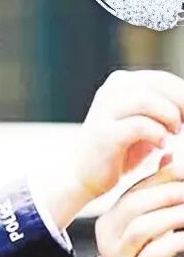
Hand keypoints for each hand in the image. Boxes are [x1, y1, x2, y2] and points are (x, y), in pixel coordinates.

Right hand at [39, 70, 183, 229]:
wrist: (83, 177)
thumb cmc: (119, 152)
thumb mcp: (144, 125)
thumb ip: (163, 111)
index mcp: (120, 84)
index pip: (162, 79)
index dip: (183, 94)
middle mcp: (110, 92)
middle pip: (157, 84)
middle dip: (181, 103)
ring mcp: (103, 111)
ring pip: (146, 100)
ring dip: (169, 116)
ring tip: (175, 132)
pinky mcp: (103, 134)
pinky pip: (138, 126)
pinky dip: (156, 134)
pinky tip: (161, 145)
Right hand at [95, 157, 183, 256]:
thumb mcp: (151, 221)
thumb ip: (158, 190)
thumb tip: (171, 154)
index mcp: (111, 218)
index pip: (135, 190)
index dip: (163, 177)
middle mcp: (107, 235)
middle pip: (134, 205)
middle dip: (169, 193)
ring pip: (142, 228)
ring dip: (174, 216)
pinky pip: (153, 254)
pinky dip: (176, 242)